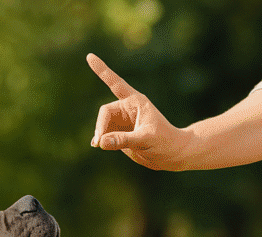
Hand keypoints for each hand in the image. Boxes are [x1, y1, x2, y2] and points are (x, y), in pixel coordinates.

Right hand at [87, 53, 190, 170]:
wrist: (172, 154)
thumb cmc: (164, 142)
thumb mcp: (145, 140)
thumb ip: (123, 140)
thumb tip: (100, 142)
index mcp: (135, 101)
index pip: (115, 83)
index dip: (101, 70)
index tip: (89, 56)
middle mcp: (127, 108)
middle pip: (105, 112)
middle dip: (100, 126)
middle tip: (99, 142)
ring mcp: (123, 121)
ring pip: (103, 124)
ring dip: (100, 134)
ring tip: (101, 146)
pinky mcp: (120, 133)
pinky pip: (105, 134)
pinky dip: (101, 140)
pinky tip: (99, 145)